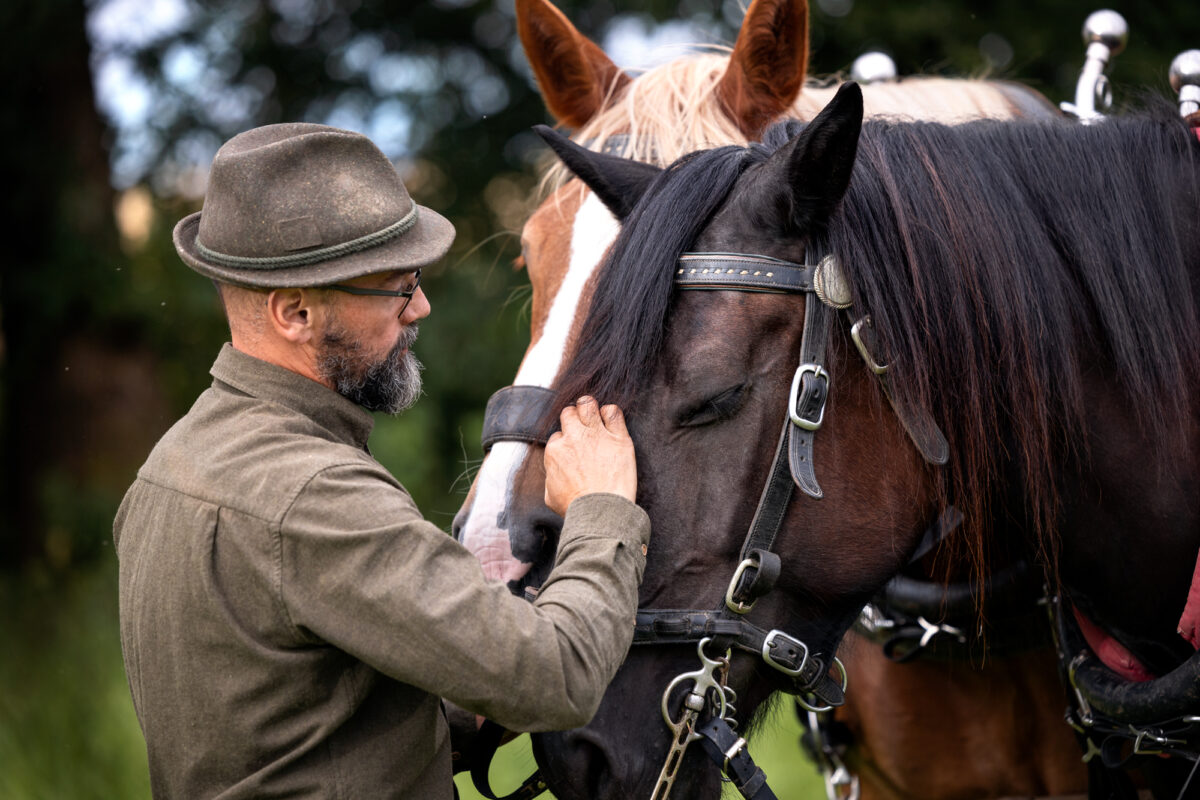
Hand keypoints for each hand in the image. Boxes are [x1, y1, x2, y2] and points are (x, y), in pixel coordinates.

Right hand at [543, 396, 635, 515]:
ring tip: (597, 417)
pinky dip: (612, 413)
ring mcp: (596, 435)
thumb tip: (554, 473)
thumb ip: (551, 478)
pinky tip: (612, 423)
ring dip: (591, 408)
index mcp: (555, 451)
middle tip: (584, 428)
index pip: (558, 435)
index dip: (567, 440)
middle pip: (569, 413)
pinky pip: (613, 412)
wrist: (600, 511)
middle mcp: (573, 438)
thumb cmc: (576, 508)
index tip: (576, 449)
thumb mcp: (550, 496)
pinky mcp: (618, 438)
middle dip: (575, 418)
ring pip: (588, 405)